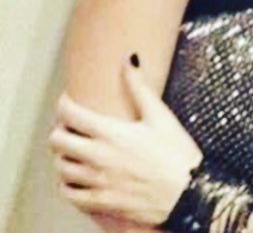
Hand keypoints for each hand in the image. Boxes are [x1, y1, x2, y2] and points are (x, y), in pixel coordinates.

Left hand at [48, 57, 202, 225]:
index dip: (63, 104)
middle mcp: (98, 157)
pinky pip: (70, 194)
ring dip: (63, 156)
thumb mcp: (160, 115)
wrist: (188, 194)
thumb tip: (130, 58)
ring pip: (61, 168)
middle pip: (57, 141)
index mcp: (111, 133)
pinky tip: (78, 177)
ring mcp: (97, 182)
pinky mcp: (101, 202)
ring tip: (75, 150)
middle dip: (60, 129)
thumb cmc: (177, 153)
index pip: (70, 114)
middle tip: (71, 126)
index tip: (68, 100)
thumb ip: (139, 86)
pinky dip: (68, 183)